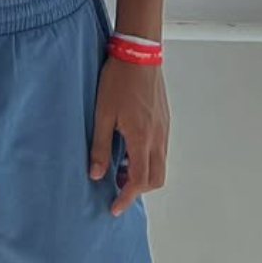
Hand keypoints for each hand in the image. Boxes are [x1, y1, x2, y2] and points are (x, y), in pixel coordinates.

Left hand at [89, 58, 168, 215]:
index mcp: (142, 138)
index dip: (126, 198)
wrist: (138, 54)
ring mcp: (164, 129)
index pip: (138, 181)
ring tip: (118, 166)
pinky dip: (147, 158)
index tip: (114, 207)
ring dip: (142, 173)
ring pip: (159, 164)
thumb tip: (96, 174)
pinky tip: (128, 148)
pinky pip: (160, 149)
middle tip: (115, 186)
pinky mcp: (164, 120)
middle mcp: (158, 137)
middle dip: (137, 189)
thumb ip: (100, 147)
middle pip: (155, 178)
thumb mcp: (102, 114)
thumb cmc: (118, 80)